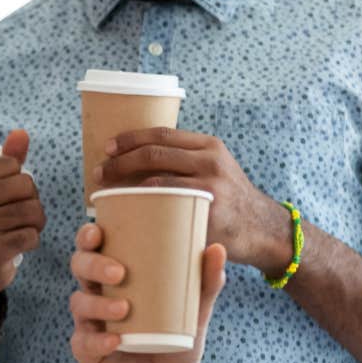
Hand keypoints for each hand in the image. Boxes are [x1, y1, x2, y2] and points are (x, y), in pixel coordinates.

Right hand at [0, 129, 43, 323]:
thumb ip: (5, 160)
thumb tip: (22, 134)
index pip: (11, 164)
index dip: (18, 179)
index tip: (8, 194)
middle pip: (26, 185)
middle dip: (32, 200)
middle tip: (22, 213)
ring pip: (33, 211)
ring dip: (35, 221)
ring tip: (24, 227)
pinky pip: (31, 236)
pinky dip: (31, 239)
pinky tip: (18, 243)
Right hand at [69, 223, 226, 362]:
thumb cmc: (177, 343)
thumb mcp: (194, 312)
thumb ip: (206, 282)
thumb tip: (217, 248)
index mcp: (116, 278)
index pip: (95, 249)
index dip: (88, 236)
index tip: (98, 230)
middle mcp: (97, 296)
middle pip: (80, 269)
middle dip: (93, 264)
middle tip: (119, 272)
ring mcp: (89, 324)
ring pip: (79, 303)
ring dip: (98, 303)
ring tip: (124, 308)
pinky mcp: (87, 352)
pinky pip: (85, 342)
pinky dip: (99, 341)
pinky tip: (115, 342)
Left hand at [96, 129, 290, 273]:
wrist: (262, 229)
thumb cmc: (229, 200)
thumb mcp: (216, 168)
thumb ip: (187, 160)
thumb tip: (137, 159)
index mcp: (208, 145)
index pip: (161, 133)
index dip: (130, 139)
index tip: (107, 148)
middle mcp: (210, 160)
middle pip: (153, 154)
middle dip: (119, 162)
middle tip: (99, 173)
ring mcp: (210, 186)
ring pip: (155, 180)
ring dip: (123, 185)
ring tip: (104, 193)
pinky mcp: (207, 211)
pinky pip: (165, 206)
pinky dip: (140, 206)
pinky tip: (125, 211)